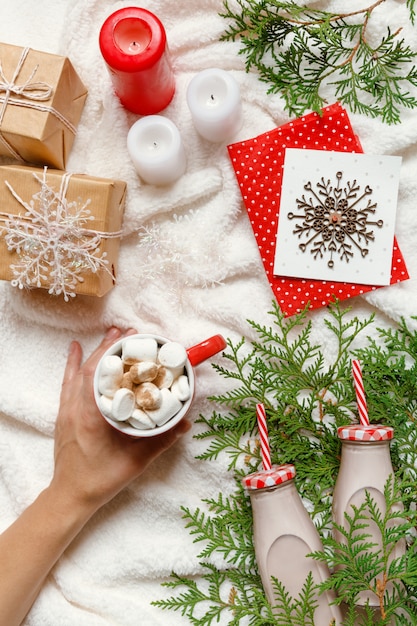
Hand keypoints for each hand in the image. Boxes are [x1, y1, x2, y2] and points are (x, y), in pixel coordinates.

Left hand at [51, 327, 190, 516]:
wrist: (72, 495)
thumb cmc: (103, 478)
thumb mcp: (138, 460)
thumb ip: (162, 439)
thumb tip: (185, 421)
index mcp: (92, 415)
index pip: (100, 374)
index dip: (114, 352)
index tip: (130, 338)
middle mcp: (76, 407)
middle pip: (90, 367)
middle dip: (109, 347)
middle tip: (128, 332)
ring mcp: (67, 410)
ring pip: (79, 372)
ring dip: (95, 352)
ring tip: (111, 334)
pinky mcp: (64, 414)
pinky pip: (67, 383)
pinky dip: (72, 364)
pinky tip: (74, 349)